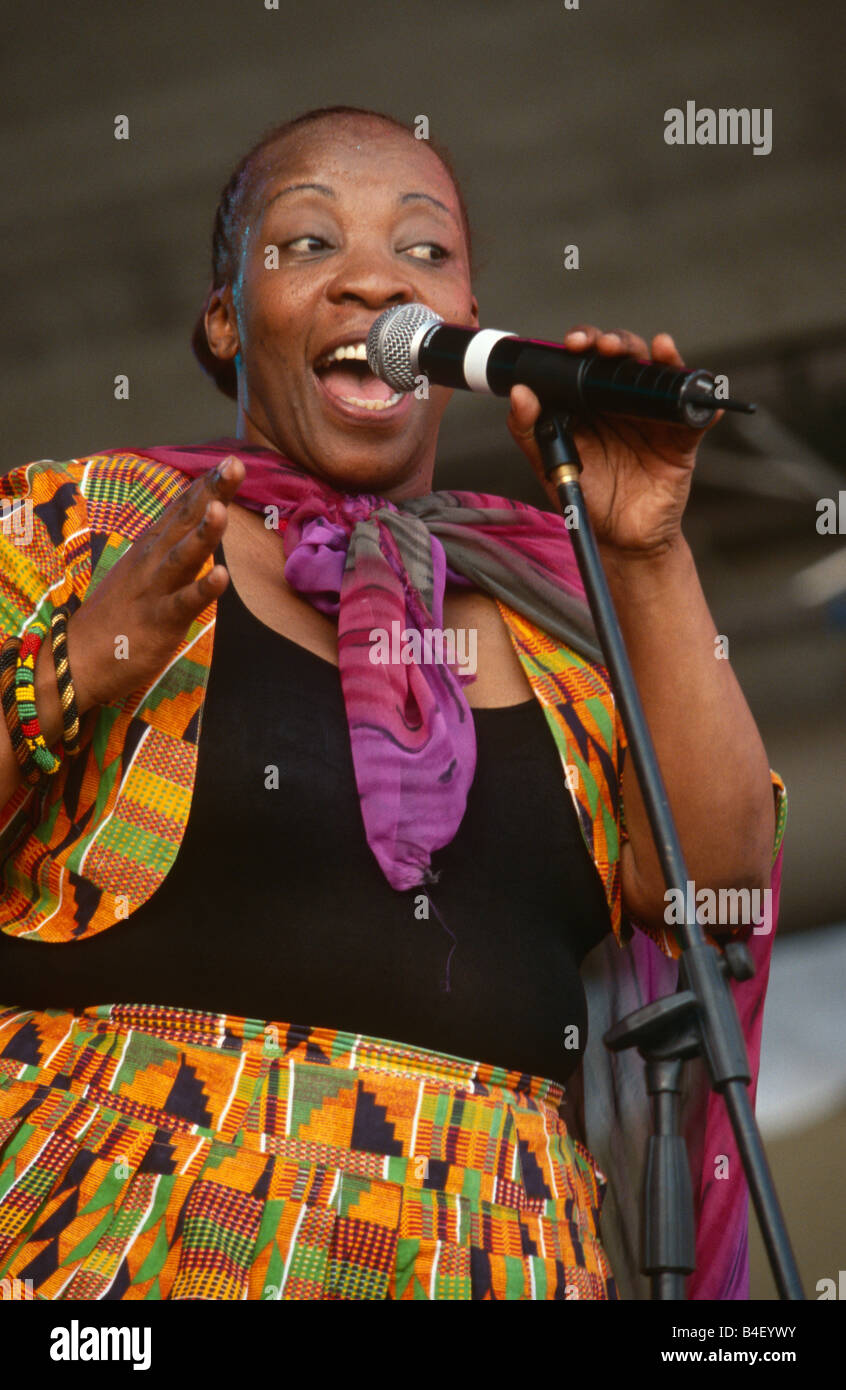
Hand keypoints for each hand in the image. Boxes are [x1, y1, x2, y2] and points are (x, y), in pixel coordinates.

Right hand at [65, 455, 244, 710]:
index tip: (228, 461)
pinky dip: (203, 590)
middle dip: (211, 493)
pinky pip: (184, 604)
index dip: (204, 486)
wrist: (77, 659)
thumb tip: (193, 527)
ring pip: (182, 557)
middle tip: (234, 465)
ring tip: (221, 508)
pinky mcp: (158, 621)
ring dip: (203, 533)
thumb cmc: (116, 617)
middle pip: (184, 523)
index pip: (180, 511)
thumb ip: (167, 549)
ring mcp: (154, 590)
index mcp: (150, 549)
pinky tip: (222, 576)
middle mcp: (151, 561)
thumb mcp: (141, 573)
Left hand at [505, 327, 722, 556]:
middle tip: (604, 347)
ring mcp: (654, 417)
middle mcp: (623, 402)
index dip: (583, 342)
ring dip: (659, 357)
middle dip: (617, 342)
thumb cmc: (586, 499)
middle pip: (626, 357)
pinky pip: (696, 416)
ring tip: (654, 349)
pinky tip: (700, 391)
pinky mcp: (681, 439)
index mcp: (590, 402)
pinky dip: (704, 402)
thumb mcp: (550, 464)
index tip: (573, 344)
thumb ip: (529, 429)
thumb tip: (520, 392)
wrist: (619, 540)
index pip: (588, 359)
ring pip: (660, 375)